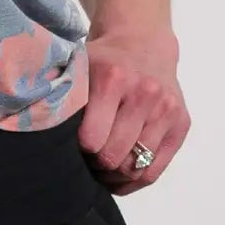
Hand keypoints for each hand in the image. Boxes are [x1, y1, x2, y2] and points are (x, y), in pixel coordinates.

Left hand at [76, 27, 189, 194]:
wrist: (143, 43)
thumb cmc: (103, 62)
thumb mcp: (79, 69)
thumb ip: (63, 98)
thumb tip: (43, 138)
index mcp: (113, 79)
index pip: (92, 138)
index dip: (78, 151)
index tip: (71, 147)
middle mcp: (145, 93)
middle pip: (114, 156)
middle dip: (95, 165)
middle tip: (85, 161)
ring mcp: (166, 110)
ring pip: (136, 167)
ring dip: (114, 176)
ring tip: (100, 169)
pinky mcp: (181, 124)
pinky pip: (156, 170)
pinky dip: (134, 181)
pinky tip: (119, 178)